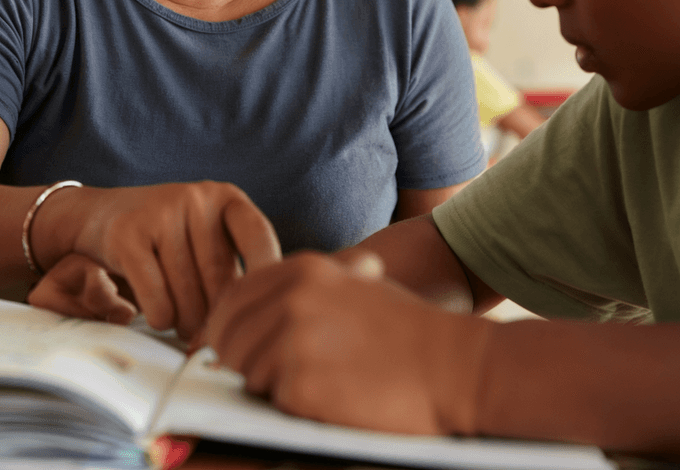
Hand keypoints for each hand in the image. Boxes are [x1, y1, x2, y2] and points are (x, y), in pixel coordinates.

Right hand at [35, 181, 281, 340]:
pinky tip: (159, 316)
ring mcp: (161, 213)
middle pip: (220, 281)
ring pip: (188, 296)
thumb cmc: (167, 239)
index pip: (258, 237)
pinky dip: (160, 318)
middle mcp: (196, 198)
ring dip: (186, 323)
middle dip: (215, 317)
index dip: (268, 275)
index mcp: (226, 198)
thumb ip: (230, 273)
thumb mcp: (205, 241)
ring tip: (181, 320)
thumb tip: (249, 327)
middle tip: (205, 331)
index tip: (275, 307)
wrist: (99, 215)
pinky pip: (157, 299)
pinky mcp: (127, 235)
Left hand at [205, 251, 490, 435]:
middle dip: (243, 363)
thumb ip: (303, 292)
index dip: (226, 329)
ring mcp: (294, 340)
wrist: (453, 366)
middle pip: (228, 340)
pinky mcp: (300, 383)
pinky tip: (332, 397)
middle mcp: (292, 298)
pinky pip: (273, 404)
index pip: (232, 299)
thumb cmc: (409, 333)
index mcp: (303, 270)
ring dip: (272, 387)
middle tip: (276, 376)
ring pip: (246, 375)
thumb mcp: (355, 286)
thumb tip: (250, 316)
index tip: (231, 348)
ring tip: (320, 382)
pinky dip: (295, 409)